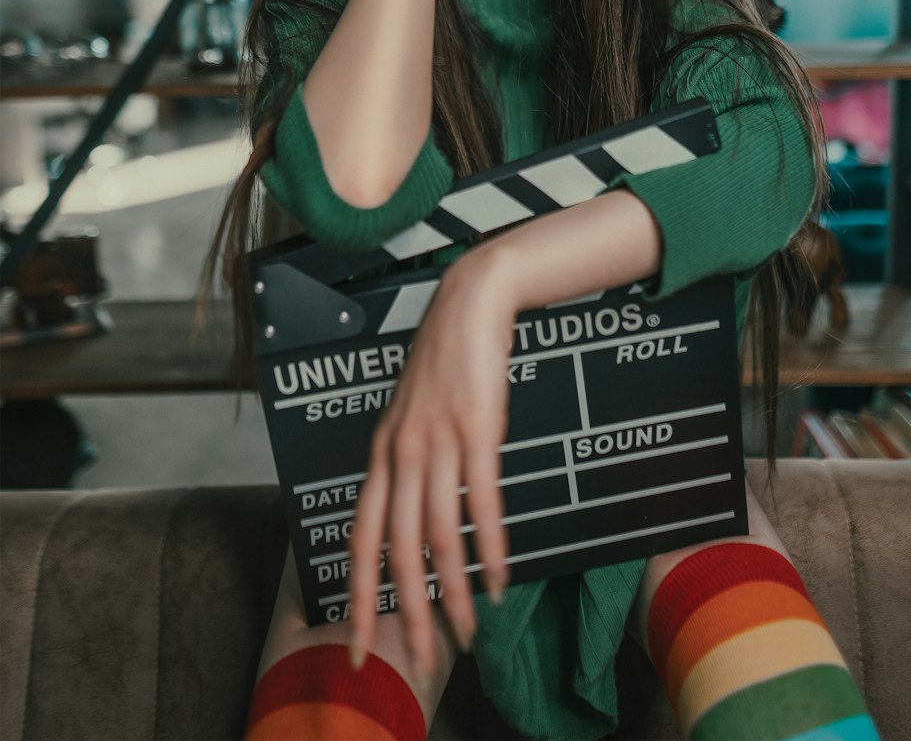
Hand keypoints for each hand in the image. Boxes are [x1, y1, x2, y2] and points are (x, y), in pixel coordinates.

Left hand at [348, 247, 513, 676]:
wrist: (468, 305)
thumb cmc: (444, 362)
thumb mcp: (411, 416)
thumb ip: (407, 465)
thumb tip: (418, 516)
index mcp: (380, 454)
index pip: (360, 539)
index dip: (358, 595)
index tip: (359, 644)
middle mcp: (400, 453)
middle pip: (397, 550)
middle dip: (407, 612)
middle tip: (422, 659)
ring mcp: (437, 441)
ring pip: (438, 534)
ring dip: (453, 590)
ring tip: (468, 631)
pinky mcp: (477, 429)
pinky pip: (481, 500)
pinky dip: (491, 544)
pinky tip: (499, 576)